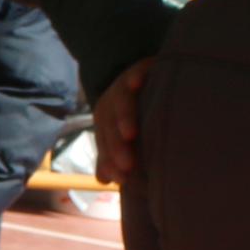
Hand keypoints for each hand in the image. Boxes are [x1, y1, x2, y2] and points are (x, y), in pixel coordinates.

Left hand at [91, 57, 154, 182]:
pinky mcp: (138, 69)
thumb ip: (114, 155)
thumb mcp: (125, 134)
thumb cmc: (138, 114)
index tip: (122, 179)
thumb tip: (104, 180)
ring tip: (129, 134)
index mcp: (105, 122)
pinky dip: (135, 77)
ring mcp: (123, 86)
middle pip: (110, 126)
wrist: (145, 75)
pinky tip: (138, 83)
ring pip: (121, 102)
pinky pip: (135, 72)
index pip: (105, 143)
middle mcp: (111, 104)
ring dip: (124, 117)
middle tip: (127, 165)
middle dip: (116, 146)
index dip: (111, 161)